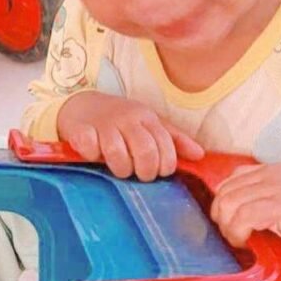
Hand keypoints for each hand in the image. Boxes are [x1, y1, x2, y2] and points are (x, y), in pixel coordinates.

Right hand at [56, 91, 203, 180]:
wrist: (81, 104)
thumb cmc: (121, 121)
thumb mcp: (150, 126)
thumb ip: (174, 141)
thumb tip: (199, 155)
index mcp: (147, 118)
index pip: (164, 147)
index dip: (164, 166)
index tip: (158, 173)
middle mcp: (127, 118)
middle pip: (144, 151)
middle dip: (145, 171)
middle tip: (139, 175)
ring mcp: (103, 123)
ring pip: (117, 153)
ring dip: (120, 169)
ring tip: (119, 169)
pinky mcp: (81, 129)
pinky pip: (90, 147)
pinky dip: (92, 155)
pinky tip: (94, 156)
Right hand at [210, 163, 280, 247]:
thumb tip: (280, 222)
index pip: (242, 216)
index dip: (234, 234)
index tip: (242, 245)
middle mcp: (273, 182)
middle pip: (229, 200)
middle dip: (224, 224)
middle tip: (234, 237)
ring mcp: (267, 171)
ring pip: (226, 187)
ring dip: (221, 209)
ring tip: (231, 224)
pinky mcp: (265, 167)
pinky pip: (233, 176)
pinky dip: (225, 192)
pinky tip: (232, 207)